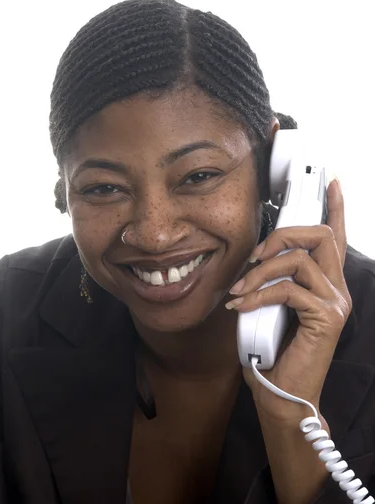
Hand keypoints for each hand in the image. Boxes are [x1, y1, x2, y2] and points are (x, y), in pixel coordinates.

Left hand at [226, 179, 351, 424]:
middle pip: (320, 235)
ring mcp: (334, 302)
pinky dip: (258, 294)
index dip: (336, 208)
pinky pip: (288, 289)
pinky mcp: (325, 317)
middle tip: (255, 254)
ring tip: (239, 288)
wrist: (280, 393)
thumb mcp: (271, 305)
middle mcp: (336, 289)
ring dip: (260, 270)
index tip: (332, 183)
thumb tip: (256, 257)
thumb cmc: (273, 350)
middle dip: (282, 234)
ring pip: (299, 260)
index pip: (336, 238)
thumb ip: (274, 279)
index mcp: (325, 283)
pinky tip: (241, 306)